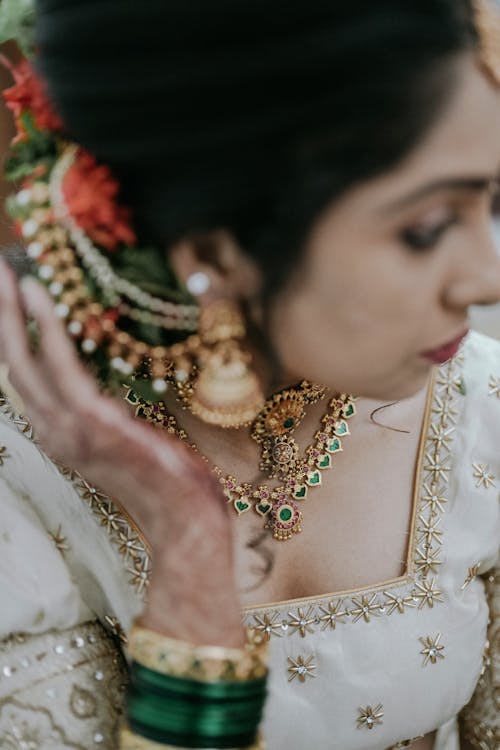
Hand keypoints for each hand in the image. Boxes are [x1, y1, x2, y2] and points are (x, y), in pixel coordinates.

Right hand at [0, 259, 243, 645]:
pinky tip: (39, 297)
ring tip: (6, 274)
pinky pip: (61, 366)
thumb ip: (100, 416)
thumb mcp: (121, 443)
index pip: (24, 380)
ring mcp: (69, 430)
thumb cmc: (161, 479)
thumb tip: (98, 389)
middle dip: (1, 318)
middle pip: (12, 366)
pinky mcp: (93, 422)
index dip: (11, 339)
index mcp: (59, 435)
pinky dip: (46, 328)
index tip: (10, 302)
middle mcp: (53, 432)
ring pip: (24, 362)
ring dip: (11, 314)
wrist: (184, 519)